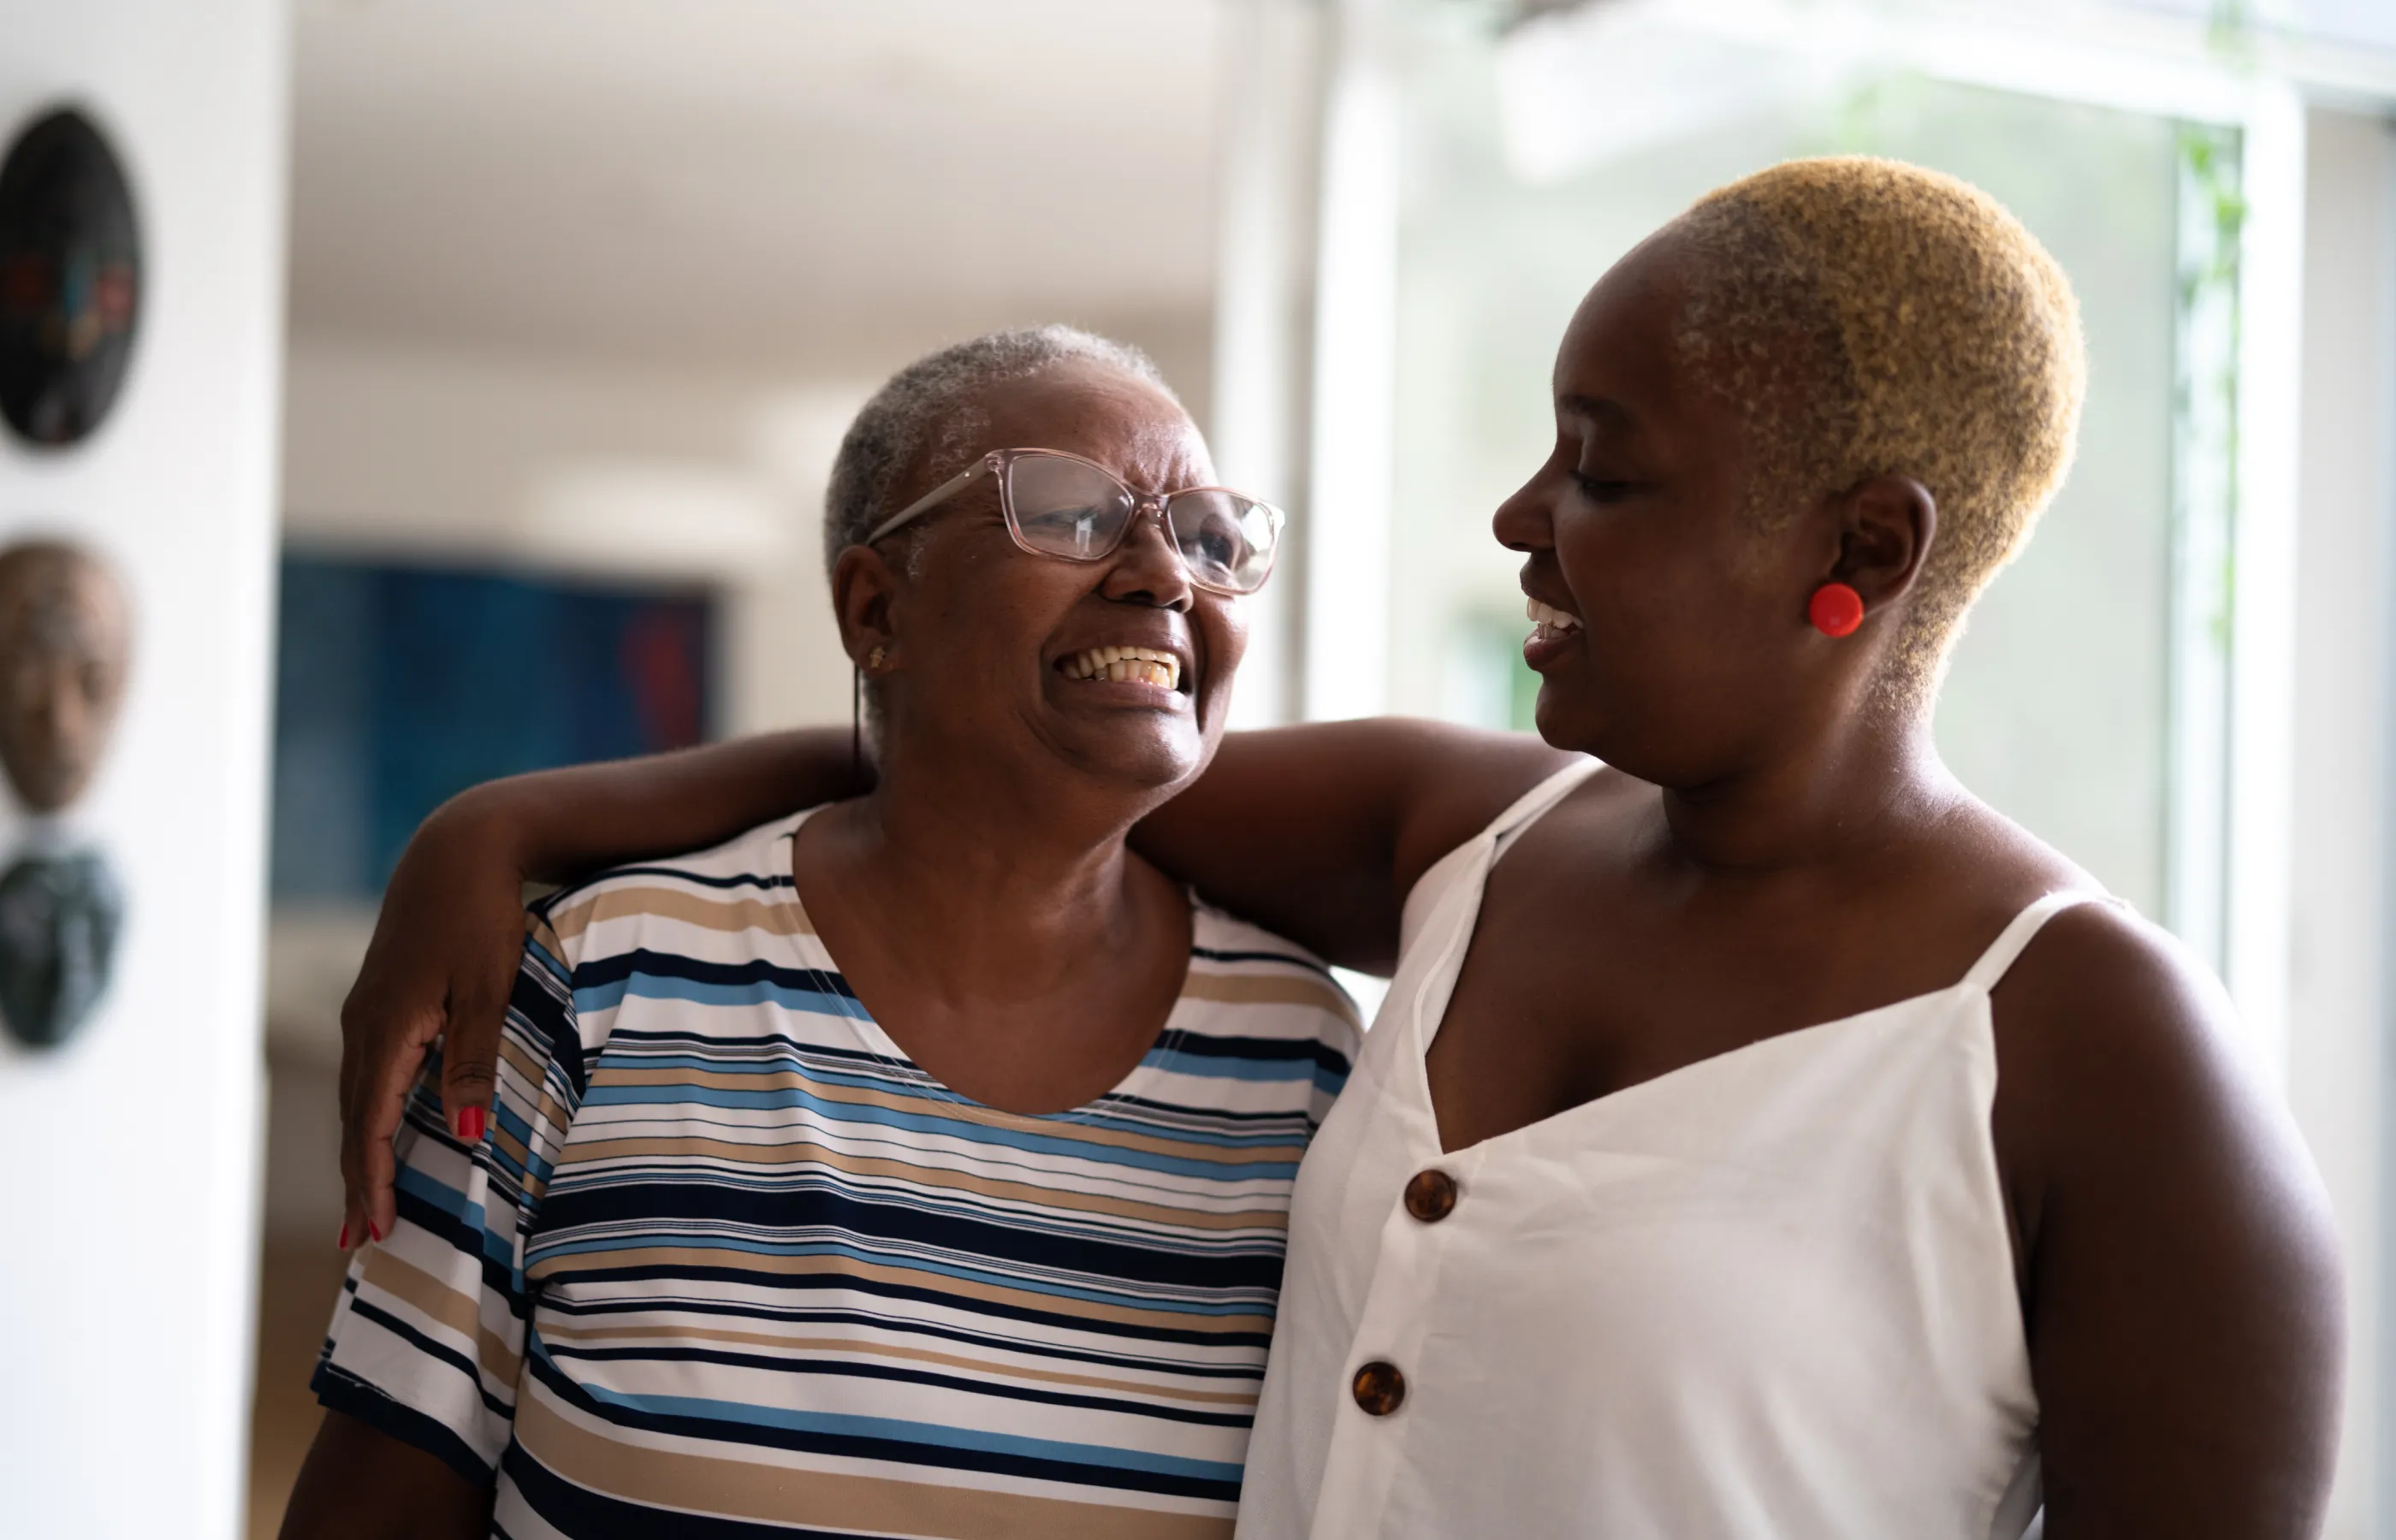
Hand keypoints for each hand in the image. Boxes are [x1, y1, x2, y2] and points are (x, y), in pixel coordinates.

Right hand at [337, 795, 525, 1249]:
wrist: (460, 849)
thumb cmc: (482, 915)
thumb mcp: (488, 988)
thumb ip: (473, 1061)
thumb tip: (466, 1137)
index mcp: (386, 1030)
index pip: (370, 1125)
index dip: (374, 1181)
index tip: (377, 1231)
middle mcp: (364, 1026)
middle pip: (354, 1120)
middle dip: (358, 1181)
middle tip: (359, 1242)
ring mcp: (368, 1011)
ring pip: (358, 1096)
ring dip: (360, 1151)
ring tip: (365, 1202)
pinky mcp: (383, 999)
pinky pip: (369, 1072)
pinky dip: (370, 1113)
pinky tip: (380, 1130)